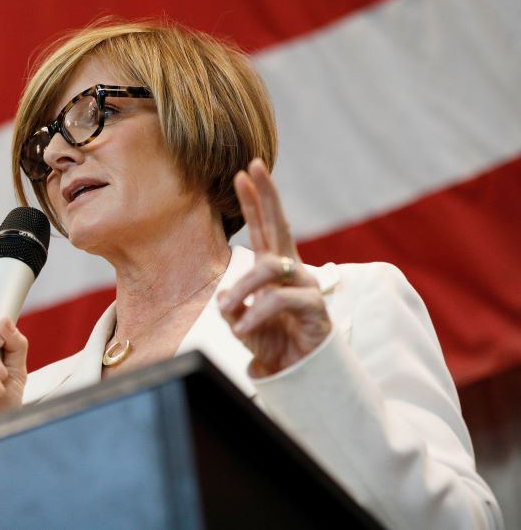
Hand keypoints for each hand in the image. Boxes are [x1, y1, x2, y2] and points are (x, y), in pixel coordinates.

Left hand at [218, 159, 330, 376]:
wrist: (299, 373)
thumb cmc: (273, 342)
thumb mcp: (242, 322)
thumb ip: (234, 307)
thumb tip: (225, 298)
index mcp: (274, 268)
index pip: (263, 228)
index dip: (254, 201)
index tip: (241, 173)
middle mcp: (292, 270)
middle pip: (280, 225)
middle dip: (267, 195)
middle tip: (253, 167)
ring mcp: (305, 285)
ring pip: (269, 267)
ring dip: (243, 287)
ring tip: (226, 311)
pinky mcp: (314, 306)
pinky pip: (278, 299)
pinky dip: (256, 313)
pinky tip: (243, 328)